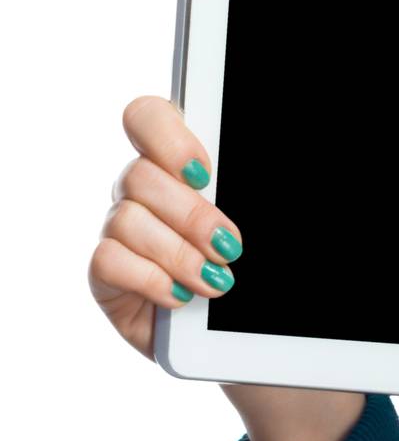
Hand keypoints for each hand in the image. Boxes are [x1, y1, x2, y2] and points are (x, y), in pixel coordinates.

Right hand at [89, 95, 244, 359]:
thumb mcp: (251, 215)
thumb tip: (235, 185)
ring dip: (178, 253)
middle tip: (229, 245)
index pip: (147, 116)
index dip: (170, 139)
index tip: (207, 174)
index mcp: (175, 158)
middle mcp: (139, 186)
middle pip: (140, 175)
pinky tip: (181, 295)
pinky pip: (110, 261)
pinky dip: (153, 279)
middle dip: (192, 215)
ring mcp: (118, 227)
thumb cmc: (243, 257)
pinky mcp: (105, 271)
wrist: (229, 324)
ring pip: (127, 219)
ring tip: (216, 280)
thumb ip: (241, 188)